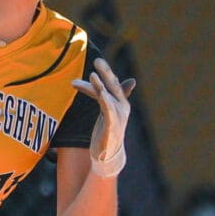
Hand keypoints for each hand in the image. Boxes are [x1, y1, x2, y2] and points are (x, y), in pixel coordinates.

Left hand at [71, 58, 135, 175]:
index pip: (111, 84)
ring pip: (109, 97)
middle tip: (97, 60)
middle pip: (113, 86)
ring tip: (93, 76)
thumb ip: (101, 93)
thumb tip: (105, 79)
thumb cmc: (107, 130)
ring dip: (101, 86)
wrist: (108, 155)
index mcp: (119, 102)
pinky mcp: (112, 127)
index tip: (95, 61)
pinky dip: (106, 102)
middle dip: (105, 72)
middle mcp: (122, 107)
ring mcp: (118, 117)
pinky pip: (109, 112)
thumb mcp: (105, 110)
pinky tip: (102, 95)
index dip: (104, 73)